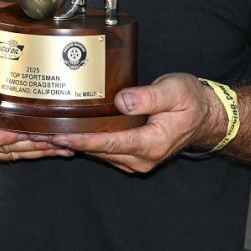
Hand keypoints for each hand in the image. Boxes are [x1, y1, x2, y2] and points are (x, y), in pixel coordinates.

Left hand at [50, 73, 224, 172]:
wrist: (206, 116)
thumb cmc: (192, 101)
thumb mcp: (174, 91)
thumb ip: (148, 96)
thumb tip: (122, 102)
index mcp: (152, 143)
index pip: (110, 143)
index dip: (84, 140)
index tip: (61, 136)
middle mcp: (143, 157)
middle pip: (101, 152)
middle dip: (73, 144)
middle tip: (44, 135)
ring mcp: (139, 159)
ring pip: (102, 154)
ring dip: (78, 145)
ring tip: (50, 136)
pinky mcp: (135, 155)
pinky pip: (108, 152)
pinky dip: (90, 144)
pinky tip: (73, 135)